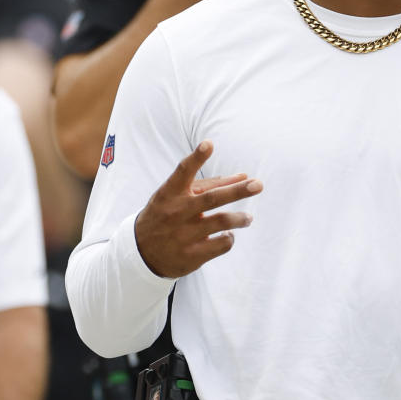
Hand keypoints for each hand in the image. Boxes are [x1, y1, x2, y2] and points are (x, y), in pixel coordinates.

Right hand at [134, 141, 260, 277]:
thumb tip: (243, 176)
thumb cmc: (167, 215)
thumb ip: (208, 184)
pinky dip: (229, 238)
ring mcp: (184, 234)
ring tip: (248, 218)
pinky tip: (228, 235)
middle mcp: (177, 212)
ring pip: (222, 222)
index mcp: (170, 193)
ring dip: (240, 218)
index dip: (196, 158)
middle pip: (212, 198)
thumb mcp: (176, 197)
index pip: (183, 172)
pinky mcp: (192, 255)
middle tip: (258, 184)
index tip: (209, 144)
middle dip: (237, 191)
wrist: (142, 253)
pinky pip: (222, 244)